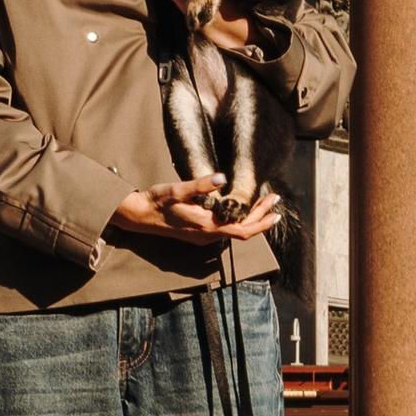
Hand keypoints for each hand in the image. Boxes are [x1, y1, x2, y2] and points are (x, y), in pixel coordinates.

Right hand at [110, 175, 283, 246]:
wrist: (139, 216)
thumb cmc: (158, 201)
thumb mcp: (177, 189)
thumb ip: (200, 185)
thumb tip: (222, 178)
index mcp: (206, 226)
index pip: (243, 229)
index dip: (262, 221)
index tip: (276, 209)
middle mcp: (208, 236)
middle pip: (243, 231)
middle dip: (261, 216)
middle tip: (274, 200)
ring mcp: (204, 237)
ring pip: (235, 231)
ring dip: (251, 218)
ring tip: (263, 203)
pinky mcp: (199, 234)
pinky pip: (226, 230)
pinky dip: (239, 220)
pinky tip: (240, 208)